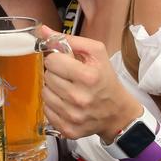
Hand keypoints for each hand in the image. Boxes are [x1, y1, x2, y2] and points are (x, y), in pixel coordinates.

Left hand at [37, 26, 140, 140]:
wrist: (117, 112)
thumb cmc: (105, 79)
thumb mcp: (96, 53)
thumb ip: (70, 40)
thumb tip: (43, 31)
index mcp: (88, 76)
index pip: (52, 61)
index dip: (57, 59)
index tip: (65, 62)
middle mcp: (80, 98)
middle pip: (47, 77)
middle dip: (56, 74)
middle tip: (68, 77)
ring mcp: (73, 116)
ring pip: (44, 94)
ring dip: (53, 89)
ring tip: (67, 89)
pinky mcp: (68, 130)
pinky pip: (47, 111)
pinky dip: (54, 105)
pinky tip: (66, 103)